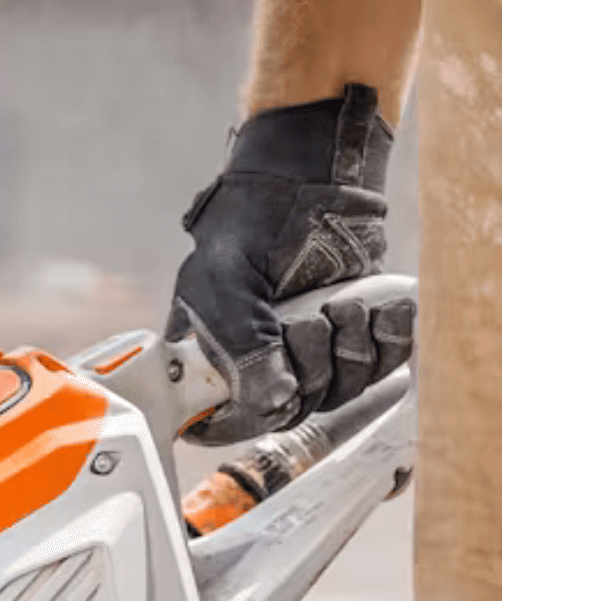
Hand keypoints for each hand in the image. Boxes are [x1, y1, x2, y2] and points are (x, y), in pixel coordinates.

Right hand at [167, 83, 414, 446]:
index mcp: (211, 363)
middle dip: (311, 366)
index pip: (226, 421)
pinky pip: (386, 365)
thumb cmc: (250, 225)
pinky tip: (378, 304)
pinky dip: (389, 335)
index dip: (251, 415)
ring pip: (342, 391)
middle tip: (306, 318)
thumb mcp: (224, 285)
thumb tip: (277, 403)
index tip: (275, 385)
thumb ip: (240, 350)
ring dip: (350, 346)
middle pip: (294, 411)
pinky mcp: (357, 337)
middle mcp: (260, 369)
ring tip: (340, 301)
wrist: (308, 178)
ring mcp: (311, 356)